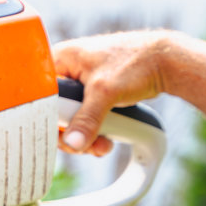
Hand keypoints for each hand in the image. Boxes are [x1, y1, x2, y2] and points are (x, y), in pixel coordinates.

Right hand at [51, 30, 174, 154]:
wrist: (166, 61)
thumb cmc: (135, 62)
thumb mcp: (105, 92)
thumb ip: (86, 119)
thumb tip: (73, 143)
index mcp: (60, 59)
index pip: (39, 94)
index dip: (47, 117)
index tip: (60, 134)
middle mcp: (66, 70)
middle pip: (53, 111)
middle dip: (70, 133)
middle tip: (83, 146)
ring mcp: (80, 83)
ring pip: (70, 118)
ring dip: (85, 136)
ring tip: (101, 145)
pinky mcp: (93, 94)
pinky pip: (84, 117)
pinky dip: (94, 131)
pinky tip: (105, 140)